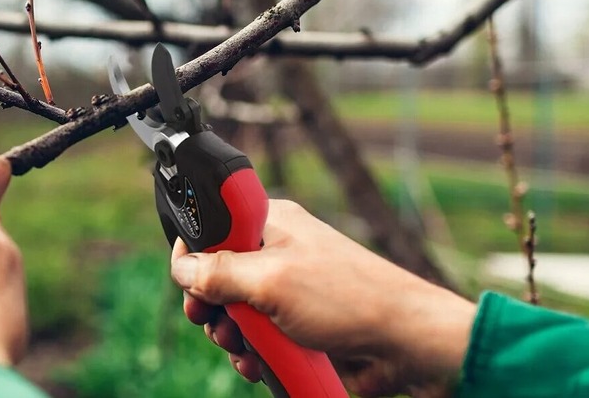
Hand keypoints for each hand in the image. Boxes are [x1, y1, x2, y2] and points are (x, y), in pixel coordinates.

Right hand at [169, 200, 474, 397]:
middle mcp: (278, 253)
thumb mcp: (270, 281)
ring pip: (238, 313)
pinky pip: (261, 338)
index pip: (215, 227)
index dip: (194, 253)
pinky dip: (255, 353)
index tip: (185, 280)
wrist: (406, 344)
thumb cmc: (349, 299)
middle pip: (219, 276)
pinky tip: (258, 364)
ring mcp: (289, 291)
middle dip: (210, 305)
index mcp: (272, 224)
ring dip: (232, 336)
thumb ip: (219, 273)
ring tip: (242, 348)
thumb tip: (181, 267)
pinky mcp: (299, 324)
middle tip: (210, 322)